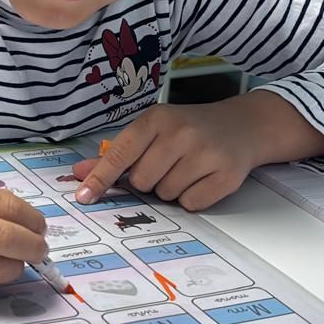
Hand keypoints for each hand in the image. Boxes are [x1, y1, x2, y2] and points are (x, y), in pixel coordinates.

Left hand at [73, 92, 323, 210]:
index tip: (83, 197)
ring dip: (172, 190)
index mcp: (156, 119)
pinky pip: (192, 204)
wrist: (243, 125)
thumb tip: (79, 174)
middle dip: (149, 181)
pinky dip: (193, 198)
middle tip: (166, 165)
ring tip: (188, 169)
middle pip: (142, 181)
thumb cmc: (189, 130)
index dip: (100, 178)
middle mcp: (180, 133)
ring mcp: (205, 153)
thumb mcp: (152, 131)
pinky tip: (203, 179)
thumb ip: (116, 155)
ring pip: (167, 195)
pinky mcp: (226, 175)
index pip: (120, 154)